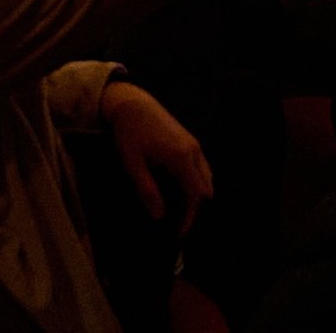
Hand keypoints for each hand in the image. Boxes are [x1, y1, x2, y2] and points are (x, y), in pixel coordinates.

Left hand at [100, 81, 212, 236]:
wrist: (131, 102)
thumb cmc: (129, 132)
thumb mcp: (133, 163)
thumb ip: (147, 189)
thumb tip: (159, 215)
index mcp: (181, 157)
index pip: (195, 195)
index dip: (190, 217)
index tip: (180, 233)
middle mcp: (193, 150)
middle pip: (205, 188)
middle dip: (195, 209)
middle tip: (179, 225)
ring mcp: (194, 143)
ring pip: (206, 176)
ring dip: (197, 194)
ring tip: (181, 210)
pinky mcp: (189, 139)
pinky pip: (202, 165)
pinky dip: (197, 181)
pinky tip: (181, 188)